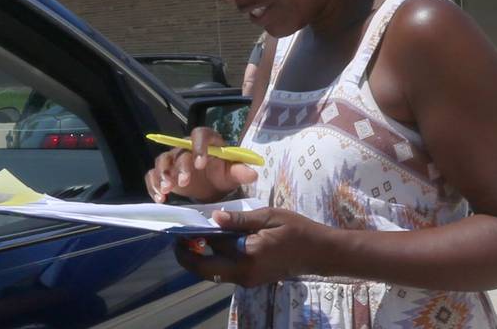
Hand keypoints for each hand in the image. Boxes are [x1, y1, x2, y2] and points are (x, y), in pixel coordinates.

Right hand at [145, 127, 256, 202]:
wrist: (211, 184)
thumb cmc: (222, 174)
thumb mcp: (232, 173)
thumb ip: (240, 172)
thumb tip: (253, 174)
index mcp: (206, 140)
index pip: (200, 135)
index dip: (199, 147)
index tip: (201, 164)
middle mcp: (185, 146)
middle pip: (179, 151)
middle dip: (180, 167)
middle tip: (183, 183)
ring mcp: (172, 159)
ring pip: (162, 160)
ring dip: (162, 174)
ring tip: (166, 190)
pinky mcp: (164, 173)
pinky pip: (152, 175)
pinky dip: (153, 185)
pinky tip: (160, 198)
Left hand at [175, 207, 320, 287]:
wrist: (318, 253)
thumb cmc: (296, 229)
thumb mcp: (269, 216)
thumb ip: (240, 219)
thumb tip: (214, 217)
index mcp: (248, 254)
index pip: (213, 244)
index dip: (195, 235)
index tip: (180, 227)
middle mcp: (244, 272)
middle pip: (205, 269)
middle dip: (187, 257)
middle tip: (178, 241)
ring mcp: (247, 280)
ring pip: (213, 273)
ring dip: (200, 259)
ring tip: (192, 239)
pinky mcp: (250, 281)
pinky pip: (225, 273)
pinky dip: (214, 261)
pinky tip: (212, 245)